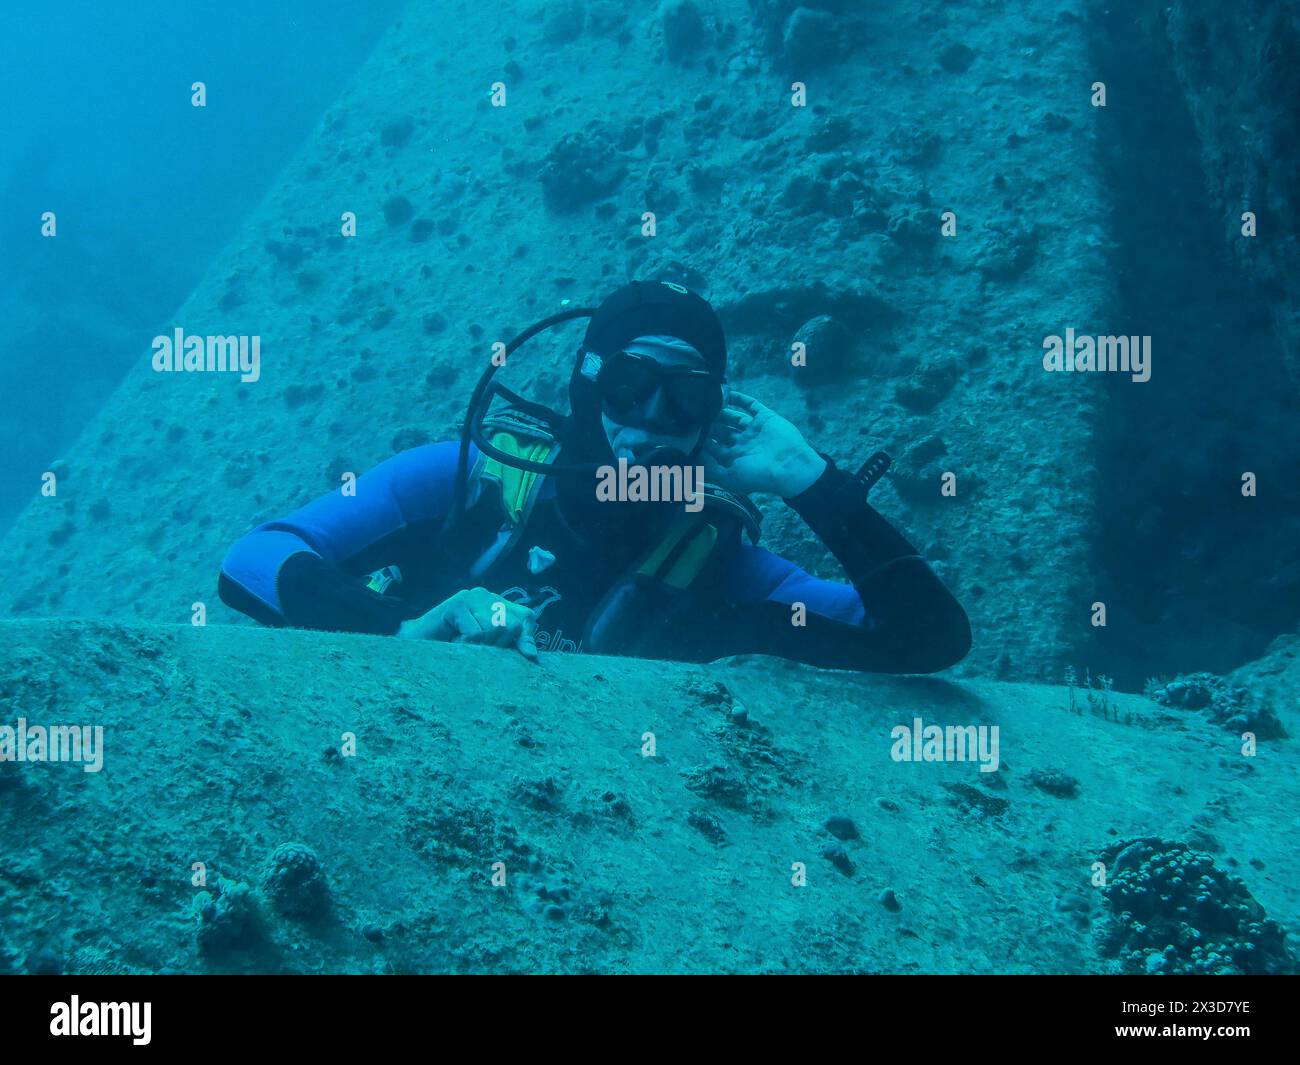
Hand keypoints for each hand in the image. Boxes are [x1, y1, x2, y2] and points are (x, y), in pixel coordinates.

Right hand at [398, 587, 538, 660]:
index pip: (526, 618)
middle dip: (497, 645)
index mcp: (499, 605)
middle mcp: (488, 597)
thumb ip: (511, 647)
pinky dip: (466, 644)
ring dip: (480, 646)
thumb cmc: (456, 650)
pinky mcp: (457, 603)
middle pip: (511, 625)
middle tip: (478, 649)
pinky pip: (475, 632)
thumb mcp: (489, 649)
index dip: (525, 638)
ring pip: (495, 628)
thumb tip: (533, 654)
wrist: (418, 647)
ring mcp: (471, 597)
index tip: (527, 657)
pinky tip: (453, 641)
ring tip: (464, 645)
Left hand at [703, 390, 826, 497]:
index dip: (700, 439)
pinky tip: (725, 392)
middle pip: (720, 430)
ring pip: (732, 416)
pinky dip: (738, 398)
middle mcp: (742, 443)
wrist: (790, 466)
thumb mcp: (730, 477)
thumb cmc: (760, 476)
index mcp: (734, 458)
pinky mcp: (765, 418)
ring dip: (719, 410)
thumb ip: (710, 470)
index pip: (712, 447)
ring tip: (705, 401)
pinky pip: (750, 405)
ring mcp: (754, 430)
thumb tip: (693, 458)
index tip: (685, 430)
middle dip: (707, 423)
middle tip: (692, 413)